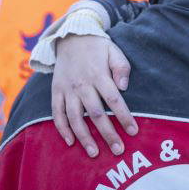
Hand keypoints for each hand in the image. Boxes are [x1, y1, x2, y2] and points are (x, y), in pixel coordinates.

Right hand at [51, 34, 136, 157]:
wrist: (71, 36)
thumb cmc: (98, 47)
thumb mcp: (114, 51)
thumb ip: (122, 68)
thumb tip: (124, 87)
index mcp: (98, 75)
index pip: (114, 100)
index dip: (124, 117)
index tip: (133, 131)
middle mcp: (82, 84)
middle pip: (96, 113)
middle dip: (107, 133)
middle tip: (118, 150)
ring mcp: (67, 89)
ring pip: (75, 117)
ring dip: (84, 137)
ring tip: (94, 153)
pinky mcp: (56, 91)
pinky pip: (56, 113)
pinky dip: (62, 128)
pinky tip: (70, 142)